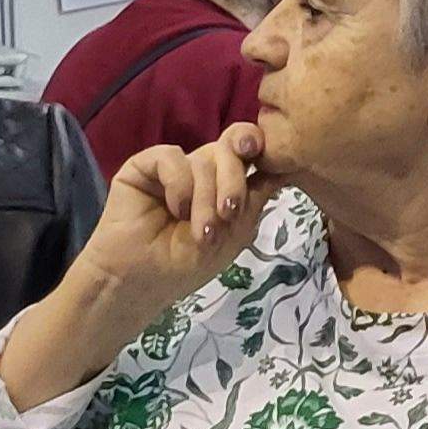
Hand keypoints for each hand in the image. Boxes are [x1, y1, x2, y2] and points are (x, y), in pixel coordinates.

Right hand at [0, 124, 276, 409]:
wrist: (141, 281)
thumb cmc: (186, 263)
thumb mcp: (235, 233)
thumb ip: (258, 198)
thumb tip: (286, 166)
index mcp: (225, 182)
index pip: (250, 150)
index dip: (261, 146)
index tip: (266, 157)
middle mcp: (203, 169)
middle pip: (233, 148)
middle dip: (235, 183)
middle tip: (227, 216)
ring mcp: (174, 166)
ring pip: (206, 156)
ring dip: (207, 197)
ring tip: (199, 230)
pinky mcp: (144, 166)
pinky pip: (172, 156)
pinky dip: (180, 183)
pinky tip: (174, 209)